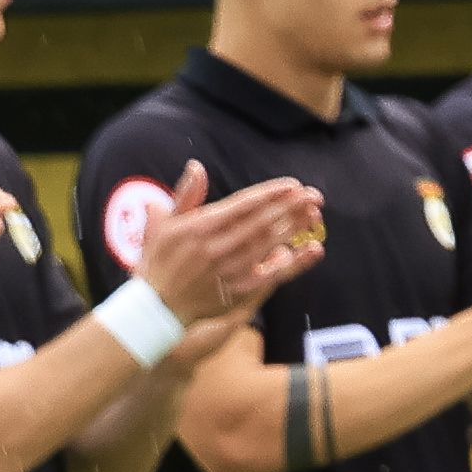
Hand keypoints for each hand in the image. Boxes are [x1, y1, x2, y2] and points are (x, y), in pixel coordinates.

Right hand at [134, 175, 326, 328]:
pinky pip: (273, 274)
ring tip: (314, 213)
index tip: (292, 184)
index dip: (270, 194)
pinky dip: (295, 262)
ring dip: (294, 227)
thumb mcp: (165, 224)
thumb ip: (185, 195)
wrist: (157, 305)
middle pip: (261, 222)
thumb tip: (197, 166)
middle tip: (314, 195)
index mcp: (198, 227)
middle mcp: (215, 247)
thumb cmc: (161, 259)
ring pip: (269, 245)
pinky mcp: (239, 291)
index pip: (242, 205)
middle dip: (290, 207)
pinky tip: (314, 250)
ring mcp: (229, 270)